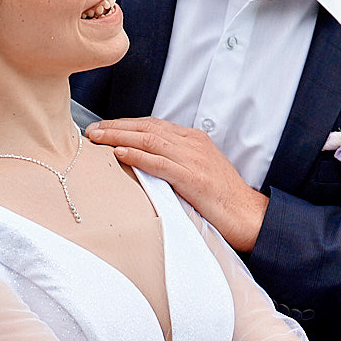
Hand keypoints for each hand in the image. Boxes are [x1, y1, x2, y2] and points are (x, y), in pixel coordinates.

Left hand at [83, 118, 270, 252]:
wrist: (249, 215)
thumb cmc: (223, 198)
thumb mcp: (198, 172)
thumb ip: (175, 162)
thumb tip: (145, 163)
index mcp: (193, 140)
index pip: (153, 124)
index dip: (125, 124)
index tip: (104, 129)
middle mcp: (192, 144)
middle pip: (147, 128)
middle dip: (116, 127)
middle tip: (91, 131)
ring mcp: (193, 160)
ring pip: (150, 140)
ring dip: (119, 137)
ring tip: (97, 139)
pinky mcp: (193, 178)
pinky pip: (160, 163)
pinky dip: (138, 157)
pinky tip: (120, 154)